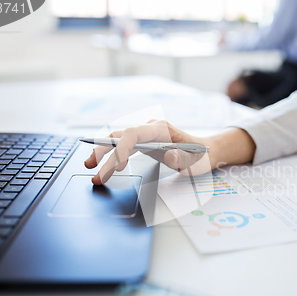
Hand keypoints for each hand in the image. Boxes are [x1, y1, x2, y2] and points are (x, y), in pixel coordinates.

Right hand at [84, 120, 212, 184]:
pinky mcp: (144, 142)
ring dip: (103, 153)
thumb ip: (183, 158)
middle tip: (91, 168)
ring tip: (91, 168)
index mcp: (161, 128)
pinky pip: (123, 146)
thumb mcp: (196, 161)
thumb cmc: (201, 156)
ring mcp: (145, 134)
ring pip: (118, 140)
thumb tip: (168, 155)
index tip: (118, 166)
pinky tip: (103, 166)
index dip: (122, 148)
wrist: (205, 152)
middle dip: (104, 151)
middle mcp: (150, 127)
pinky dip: (112, 156)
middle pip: (120, 135)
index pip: (133, 133)